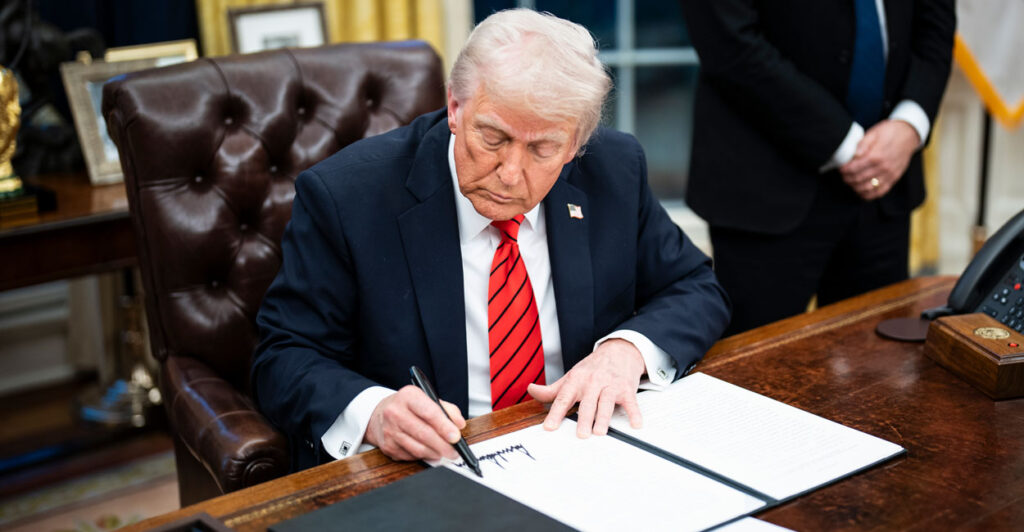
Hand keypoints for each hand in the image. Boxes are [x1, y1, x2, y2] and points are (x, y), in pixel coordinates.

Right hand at [365, 385, 465, 461]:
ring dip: (435, 453)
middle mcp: (395, 412)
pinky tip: (428, 452)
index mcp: (408, 396)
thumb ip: (447, 410)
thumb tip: (459, 425)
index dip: (444, 426)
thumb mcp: (427, 399)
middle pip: (424, 433)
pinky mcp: (387, 447)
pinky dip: (423, 456)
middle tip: (455, 451)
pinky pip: (410, 456)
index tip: (456, 436)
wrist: (380, 414)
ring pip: (418, 448)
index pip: (429, 412)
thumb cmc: (408, 407)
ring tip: (444, 453)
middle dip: (443, 445)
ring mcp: (389, 430)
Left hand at [528, 338, 644, 437]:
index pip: (563, 398)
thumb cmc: (593, 368)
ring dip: (603, 417)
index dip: (555, 413)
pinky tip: (635, 424)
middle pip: (587, 403)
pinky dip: (634, 413)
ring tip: (600, 432)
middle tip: (581, 434)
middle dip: (584, 418)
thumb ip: (552, 389)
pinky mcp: (626, 388)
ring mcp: (610, 385)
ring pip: (606, 402)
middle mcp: (592, 382)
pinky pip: (630, 402)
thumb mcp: (571, 376)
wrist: (619, 350)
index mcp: (576, 380)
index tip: (550, 427)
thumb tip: (531, 390)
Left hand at [839, 120, 919, 200]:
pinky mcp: (894, 178)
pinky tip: (861, 191)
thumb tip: (854, 155)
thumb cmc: (889, 132)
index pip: (854, 168)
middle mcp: (883, 167)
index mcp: (876, 155)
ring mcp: (889, 174)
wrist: (909, 134)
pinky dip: (869, 194)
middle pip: (859, 179)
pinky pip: (880, 192)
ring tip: (851, 182)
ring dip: (856, 187)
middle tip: (844, 176)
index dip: (845, 171)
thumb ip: (862, 145)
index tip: (841, 169)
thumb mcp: (873, 133)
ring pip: (868, 188)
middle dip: (848, 179)